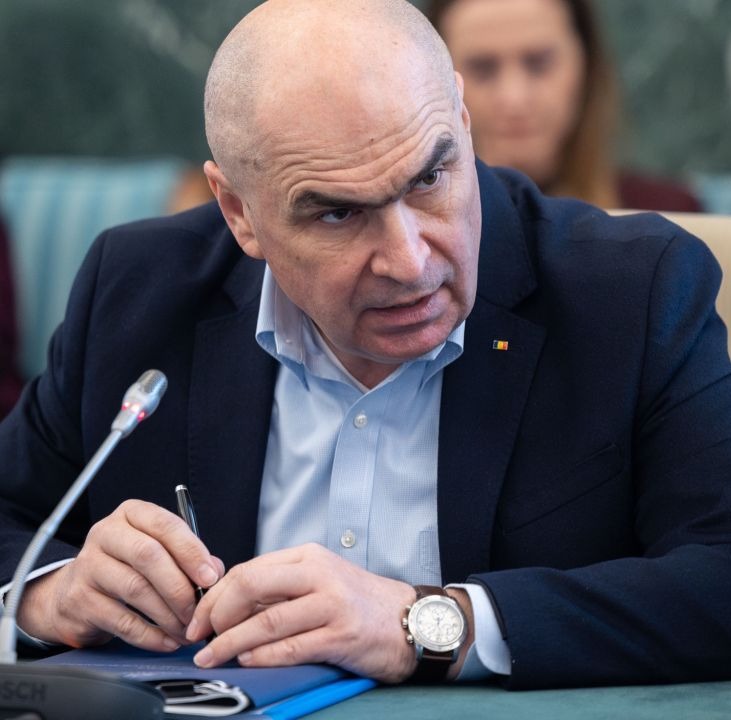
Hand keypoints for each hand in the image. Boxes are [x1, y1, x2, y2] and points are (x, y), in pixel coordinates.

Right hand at [17, 499, 223, 651]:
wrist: (72, 591)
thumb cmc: (126, 566)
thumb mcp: (157, 550)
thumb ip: (188, 557)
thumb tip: (215, 573)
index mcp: (131, 514)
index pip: (165, 525)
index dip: (191, 551)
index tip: (211, 577)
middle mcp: (106, 534)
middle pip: (148, 555)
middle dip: (180, 586)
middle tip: (199, 609)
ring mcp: (88, 566)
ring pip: (136, 589)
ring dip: (168, 615)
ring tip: (187, 630)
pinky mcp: (79, 601)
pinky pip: (122, 621)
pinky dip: (151, 635)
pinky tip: (168, 641)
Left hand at [186, 543, 417, 682]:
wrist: (408, 620)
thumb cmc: (359, 602)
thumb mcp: (320, 580)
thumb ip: (281, 586)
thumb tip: (229, 604)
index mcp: (308, 557)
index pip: (249, 569)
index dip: (216, 595)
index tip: (199, 616)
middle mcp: (318, 574)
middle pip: (252, 586)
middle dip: (217, 613)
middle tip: (199, 636)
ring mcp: (331, 604)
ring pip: (267, 621)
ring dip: (231, 642)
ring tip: (211, 656)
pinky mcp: (341, 636)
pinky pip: (291, 648)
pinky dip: (263, 657)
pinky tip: (247, 662)